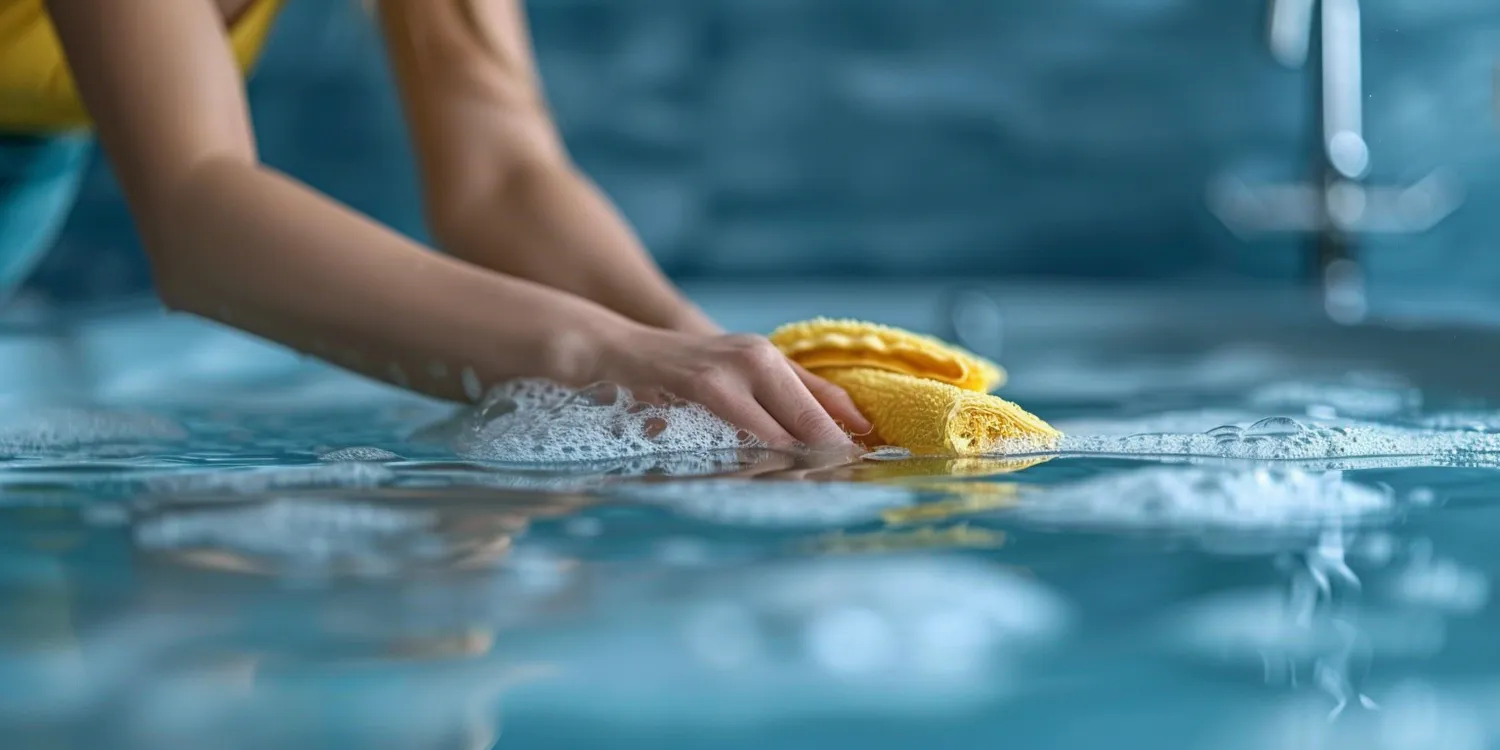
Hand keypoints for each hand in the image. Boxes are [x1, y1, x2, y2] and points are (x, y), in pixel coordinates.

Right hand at [590, 325, 872, 449]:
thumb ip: (763, 406)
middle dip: (837, 444)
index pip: (825, 395)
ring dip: (811, 447)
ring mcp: (732, 365)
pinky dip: (765, 438)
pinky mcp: (703, 378)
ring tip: (833, 476)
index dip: (852, 426)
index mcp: (767, 359)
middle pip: (813, 407)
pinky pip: (744, 414)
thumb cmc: (675, 374)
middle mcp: (758, 356)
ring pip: (786, 414)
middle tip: (859, 476)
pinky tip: (782, 460)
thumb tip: (809, 440)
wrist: (618, 346)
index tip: (877, 455)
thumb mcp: (727, 385)